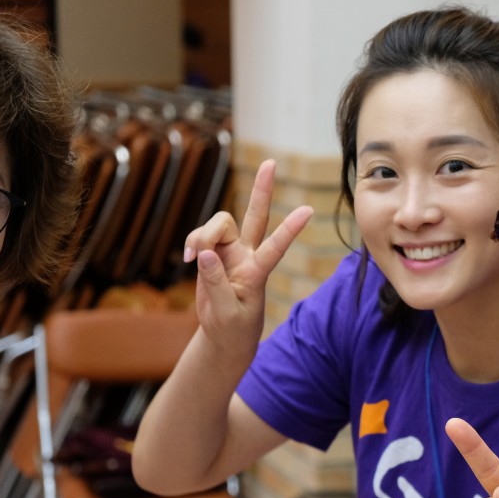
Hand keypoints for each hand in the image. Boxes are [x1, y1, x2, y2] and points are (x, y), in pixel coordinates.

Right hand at [183, 159, 311, 357]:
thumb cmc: (232, 328)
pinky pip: (202, 233)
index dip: (290, 229)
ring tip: (193, 258)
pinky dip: (193, 241)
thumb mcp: (224, 314)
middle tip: (271, 162)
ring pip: (219, 222)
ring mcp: (232, 251)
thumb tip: (205, 254)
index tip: (309, 210)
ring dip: (202, 234)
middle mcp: (248, 255)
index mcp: (257, 272)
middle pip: (256, 216)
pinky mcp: (216, 251)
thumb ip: (215, 284)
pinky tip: (189, 258)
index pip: (276, 248)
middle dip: (262, 189)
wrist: (224, 335)